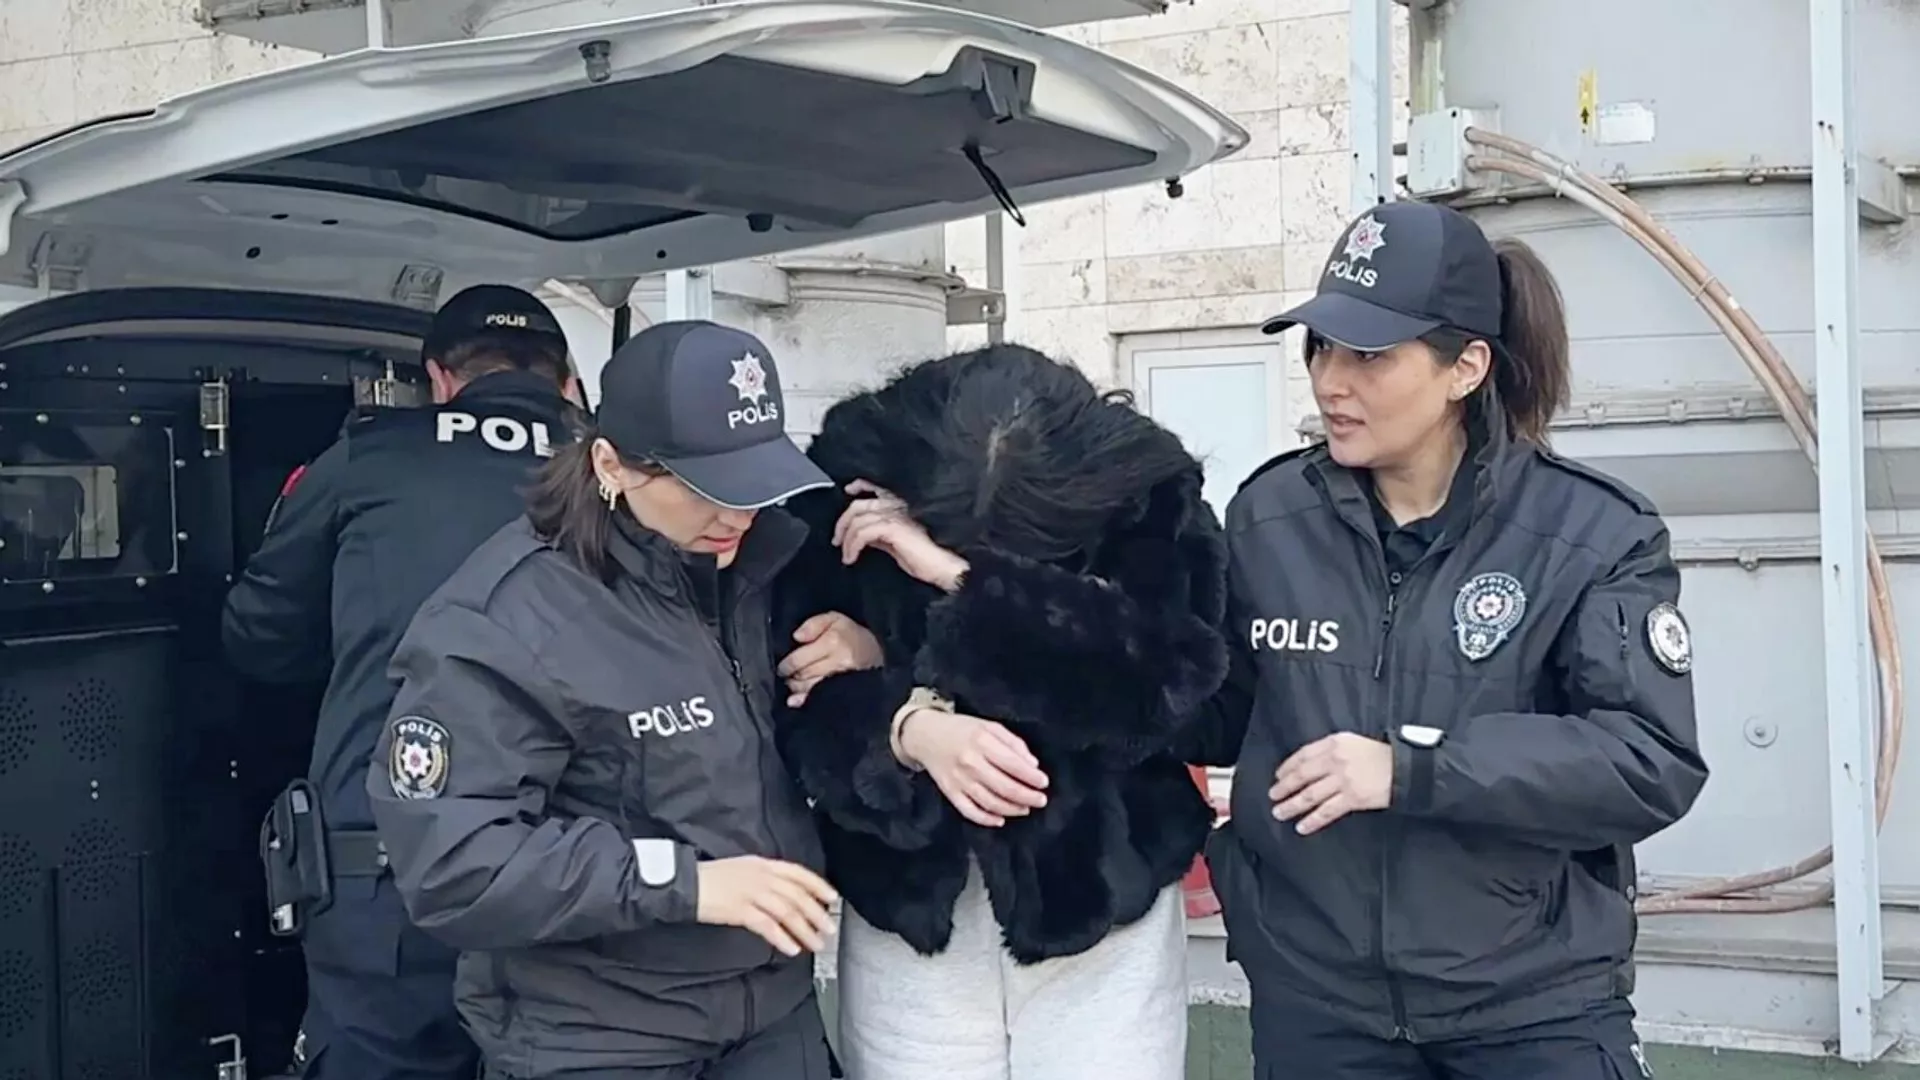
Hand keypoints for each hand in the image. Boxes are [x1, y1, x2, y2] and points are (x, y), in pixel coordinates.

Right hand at [694, 856, 837, 956]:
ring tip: (816, 944)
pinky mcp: (739, 910)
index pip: (798, 873)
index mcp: (763, 864)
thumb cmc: (711, 878)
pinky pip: (768, 926)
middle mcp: (761, 876)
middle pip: (797, 895)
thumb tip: (785, 894)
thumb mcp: (742, 869)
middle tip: (829, 929)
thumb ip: (764, 878)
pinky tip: (792, 949)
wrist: (685, 884)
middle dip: (817, 914)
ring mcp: (751, 892)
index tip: (832, 898)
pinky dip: (782, 938)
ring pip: (787, 912)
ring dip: (805, 930)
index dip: (818, 886)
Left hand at [778, 611, 882, 705]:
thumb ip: (813, 624)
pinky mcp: (845, 692)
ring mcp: (842, 680)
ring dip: (797, 687)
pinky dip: (804, 700)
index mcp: (833, 642)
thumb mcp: (835, 619)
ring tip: (796, 682)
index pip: (798, 659)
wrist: (877, 654)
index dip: (786, 664)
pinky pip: (819, 699)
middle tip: (788, 674)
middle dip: (791, 676)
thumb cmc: (853, 636)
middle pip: (802, 675)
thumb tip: (796, 637)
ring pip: (808, 688)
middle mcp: (837, 662)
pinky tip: (796, 700)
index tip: (783, 666)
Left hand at [833, 480, 968, 591]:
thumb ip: (881, 535)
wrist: (944, 568)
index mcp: (902, 506)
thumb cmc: (928, 559)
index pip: (877, 486)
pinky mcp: (894, 527)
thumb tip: (863, 536)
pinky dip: (852, 545)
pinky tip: (852, 557)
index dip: (860, 485)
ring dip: (846, 539)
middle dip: (842, 522)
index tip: (848, 491)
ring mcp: (896, 515)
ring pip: (858, 519)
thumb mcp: (898, 544)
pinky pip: (862, 532)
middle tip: (837, 540)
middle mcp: (898, 505)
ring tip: (846, 555)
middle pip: (859, 505)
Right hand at [899, 709, 1049, 826]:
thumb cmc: (962, 730)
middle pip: (1004, 787)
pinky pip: (970, 811)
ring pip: (990, 802)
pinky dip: (986, 819)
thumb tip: (1032, 765)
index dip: (1032, 777)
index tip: (1044, 782)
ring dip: (1012, 809)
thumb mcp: (989, 726)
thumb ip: (1013, 743)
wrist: (926, 736)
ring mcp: (959, 780)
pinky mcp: (950, 792)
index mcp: (982, 741)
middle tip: (1041, 800)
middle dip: (1027, 796)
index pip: (1013, 764)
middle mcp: (970, 762)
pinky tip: (1000, 819)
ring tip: (1025, 808)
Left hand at [1270, 733, 1393, 835]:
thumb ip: (1329, 750)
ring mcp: (1343, 780)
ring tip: (1280, 812)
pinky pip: (1327, 811)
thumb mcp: (1352, 743)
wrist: (1404, 769)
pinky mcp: (1353, 798)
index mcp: (1334, 743)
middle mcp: (1335, 760)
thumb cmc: (1379, 755)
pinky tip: (1302, 826)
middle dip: (1284, 788)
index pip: (1302, 755)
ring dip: (1292, 805)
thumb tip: (1306, 764)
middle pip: (1302, 776)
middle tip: (1273, 796)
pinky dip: (1312, 820)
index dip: (1287, 767)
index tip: (1278, 777)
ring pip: (1310, 795)